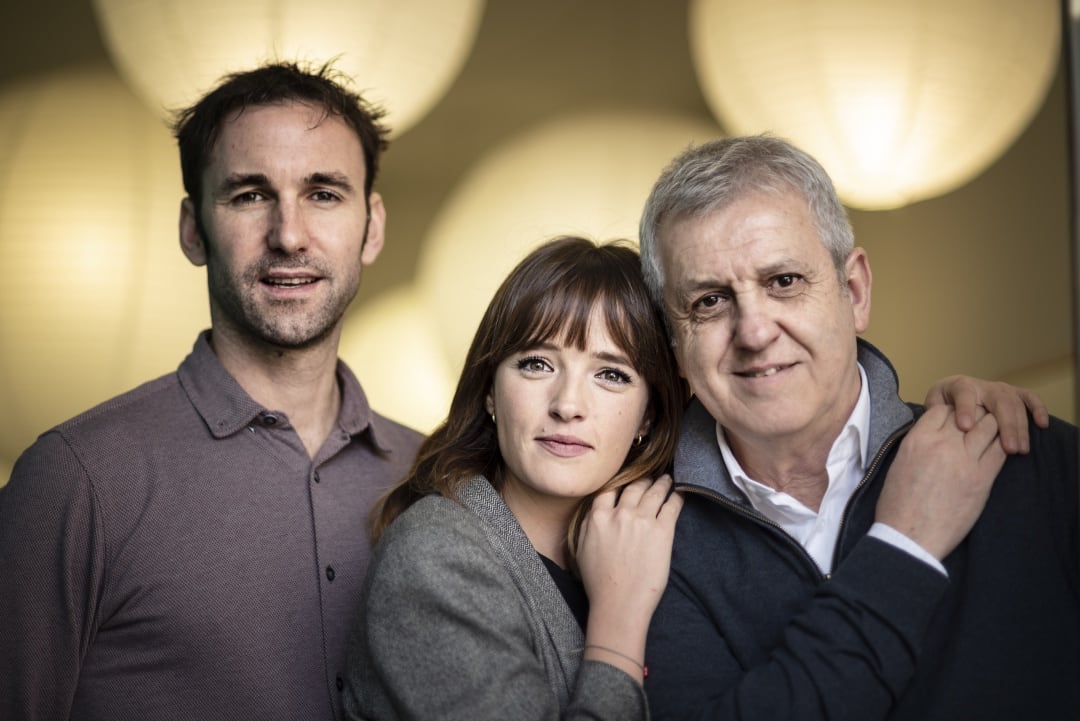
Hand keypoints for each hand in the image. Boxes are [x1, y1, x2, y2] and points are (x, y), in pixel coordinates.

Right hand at [577, 475, 682, 679]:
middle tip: (650, 475)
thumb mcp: (582, 548)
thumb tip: (595, 514)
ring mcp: (642, 520)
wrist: (618, 602)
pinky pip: (672, 506)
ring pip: (654, 491)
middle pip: (634, 486)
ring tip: (666, 479)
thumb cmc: (598, 583)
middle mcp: (620, 513)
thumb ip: (588, 525)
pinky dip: (676, 496)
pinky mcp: (663, 531)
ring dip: (661, 483)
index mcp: (598, 517)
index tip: (627, 478)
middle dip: (643, 478)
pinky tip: (679, 493)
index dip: (620, 480)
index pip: (610, 488)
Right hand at [875, 405, 1005, 559]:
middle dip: (974, 416)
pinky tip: (998, 452)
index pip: (942, 409)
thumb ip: (919, 444)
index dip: (951, 413)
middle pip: (969, 413)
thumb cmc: (897, 505)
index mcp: (918, 439)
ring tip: (988, 438)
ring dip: (991, 428)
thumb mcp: (899, 464)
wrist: (909, 537)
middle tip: (975, 427)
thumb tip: (934, 434)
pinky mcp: (982, 479)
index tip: (955, 422)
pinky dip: (1001, 446)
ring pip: (990, 426)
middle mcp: (942, 444)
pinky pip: (1000, 451)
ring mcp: (965, 460)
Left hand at [925, 375, 1048, 453]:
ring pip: (1014, 404)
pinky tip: (1043, 424)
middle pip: (997, 401)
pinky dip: (1038, 408)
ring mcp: (1000, 389)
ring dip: (1020, 427)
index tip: (966, 428)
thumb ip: (935, 416)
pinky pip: (1029, 398)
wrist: (951, 395)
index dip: (965, 409)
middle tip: (1008, 448)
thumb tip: (939, 427)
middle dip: (1005, 425)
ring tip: (1019, 449)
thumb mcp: (933, 408)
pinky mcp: (1014, 394)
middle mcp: (983, 386)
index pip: (964, 394)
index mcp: (960, 386)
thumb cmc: (942, 406)